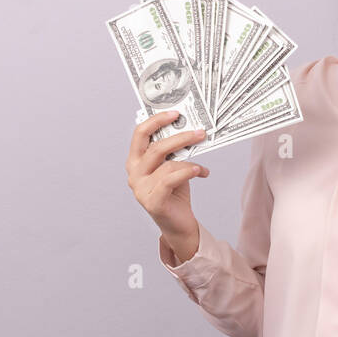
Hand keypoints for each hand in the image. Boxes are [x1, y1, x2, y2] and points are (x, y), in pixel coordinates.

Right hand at [126, 109, 209, 248]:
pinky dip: (188, 172)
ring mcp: (141, 189)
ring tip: (203, 165)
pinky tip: (201, 172)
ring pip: (167, 165)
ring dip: (190, 160)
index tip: (176, 113)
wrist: (178, 223)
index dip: (156, 121)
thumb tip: (192, 130)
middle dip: (180, 138)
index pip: (140, 134)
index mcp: (135, 161)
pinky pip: (171, 180)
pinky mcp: (153, 202)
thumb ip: (174, 151)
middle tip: (200, 133)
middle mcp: (134, 174)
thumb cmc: (175, 191)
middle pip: (155, 148)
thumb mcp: (173, 166)